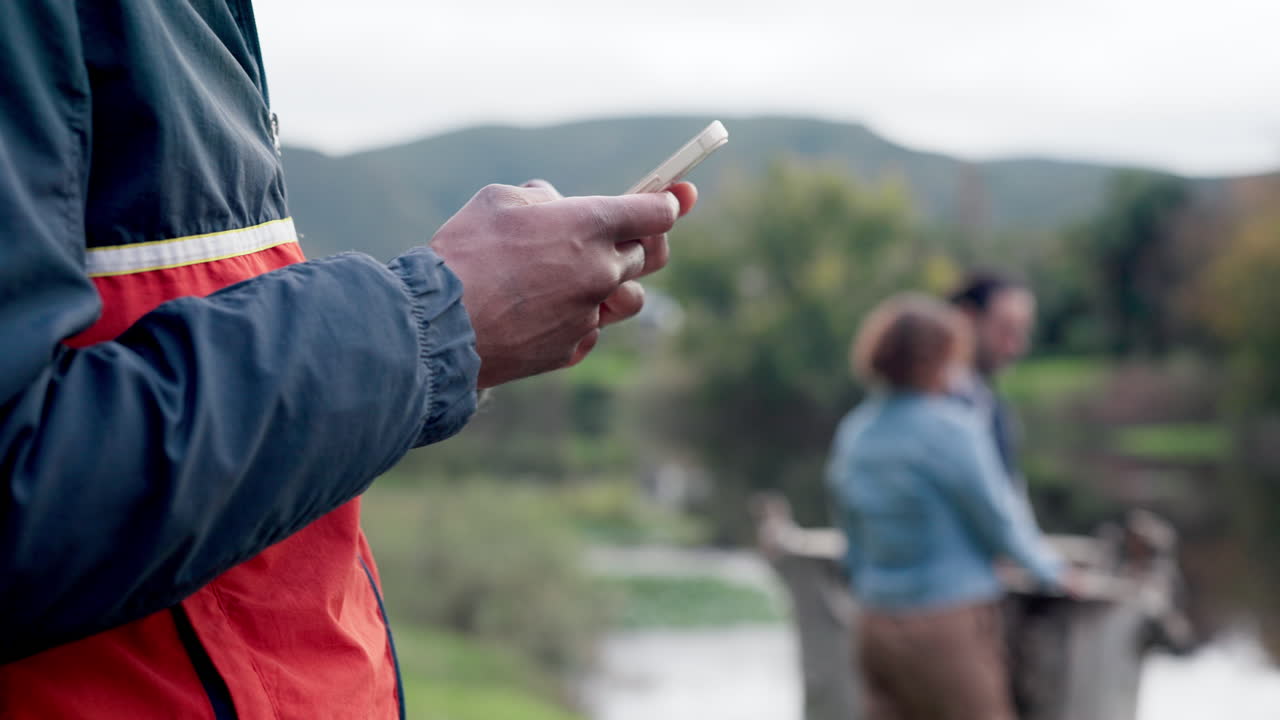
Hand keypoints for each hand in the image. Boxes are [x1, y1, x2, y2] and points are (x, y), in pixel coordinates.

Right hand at [431, 180, 696, 387]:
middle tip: (612, 238)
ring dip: (615, 286)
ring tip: (577, 279)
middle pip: (647, 255)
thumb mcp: (497, 201)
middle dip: (634, 243)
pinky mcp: (572, 350)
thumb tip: (557, 205)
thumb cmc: (462, 255)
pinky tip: (546, 314)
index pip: (655, 212)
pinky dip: (579, 320)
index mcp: (588, 225)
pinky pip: (593, 330)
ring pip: (630, 299)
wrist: (437, 327)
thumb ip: (541, 198)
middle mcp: (600, 270)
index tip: (675, 199)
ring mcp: (589, 314)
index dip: (668, 203)